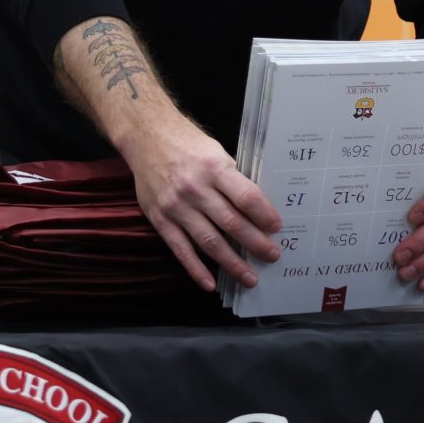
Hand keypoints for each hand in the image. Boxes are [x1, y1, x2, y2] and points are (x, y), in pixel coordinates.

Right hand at [124, 113, 282, 290]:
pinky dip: (196, 269)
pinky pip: (180, 249)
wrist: (146, 137)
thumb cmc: (188, 145)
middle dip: (255, 243)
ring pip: (209, 241)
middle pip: (231, 223)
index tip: (277, 228)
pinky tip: (210, 284)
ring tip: (249, 277)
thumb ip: (233, 180)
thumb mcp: (217, 152)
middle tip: (272, 256)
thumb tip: (258, 210)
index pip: (246, 197)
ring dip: (232, 263)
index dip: (264, 215)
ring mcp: (176, 207)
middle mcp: (196, 189)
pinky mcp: (160, 219)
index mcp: (215, 169)